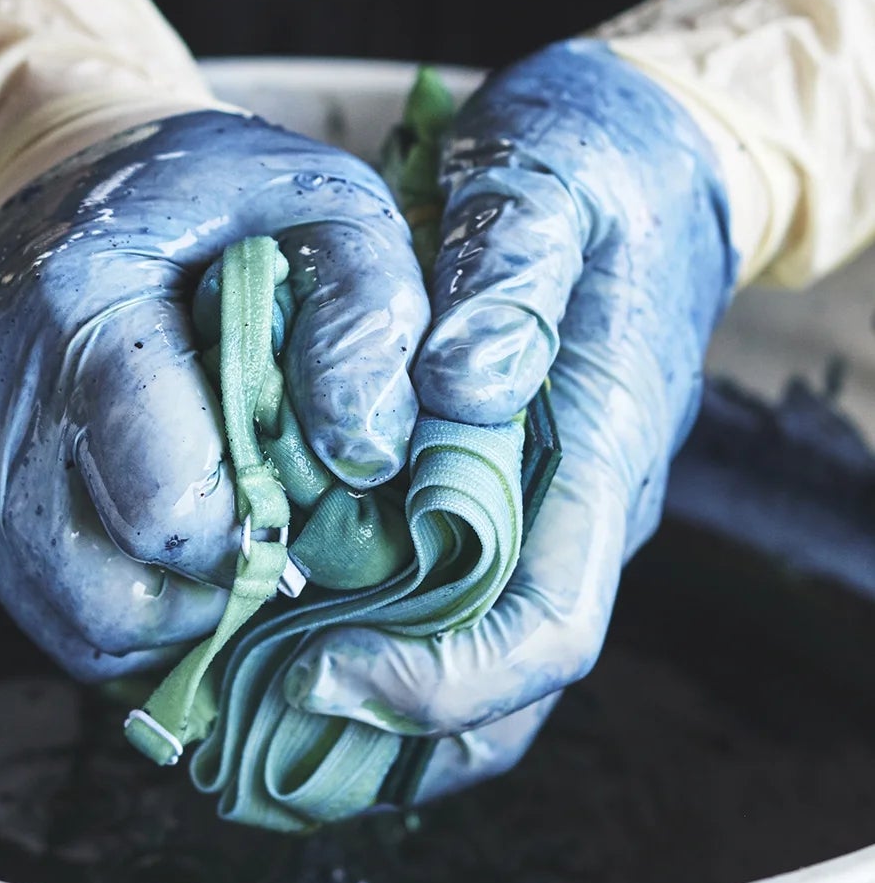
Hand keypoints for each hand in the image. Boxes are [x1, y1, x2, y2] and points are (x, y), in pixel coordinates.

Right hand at [0, 109, 430, 680]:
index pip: (166, 510)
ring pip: (71, 625)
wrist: (53, 171)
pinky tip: (141, 506)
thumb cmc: (207, 197)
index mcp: (76, 307)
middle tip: (260, 525)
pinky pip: (37, 603)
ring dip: (164, 605)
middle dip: (213, 590)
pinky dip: (109, 586)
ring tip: (209, 519)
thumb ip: (364, 319)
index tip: (295, 497)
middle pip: (111, 599)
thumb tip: (369, 460)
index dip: (256, 534)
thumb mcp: (320, 206)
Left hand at [286, 40, 736, 798]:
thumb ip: (509, 276)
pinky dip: (364, 641)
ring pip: (465, 666)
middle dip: (382, 728)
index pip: (543, 628)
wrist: (644, 154)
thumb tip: (460, 385)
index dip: (438, 680)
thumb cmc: (593, 168)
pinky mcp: (494, 492)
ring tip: (238, 705)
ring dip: (364, 708)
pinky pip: (438, 604)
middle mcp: (573, 508)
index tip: (320, 667)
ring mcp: (537, 508)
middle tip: (247, 719)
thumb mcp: (547, 182)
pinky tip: (269, 637)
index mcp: (598, 452)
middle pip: (502, 692)